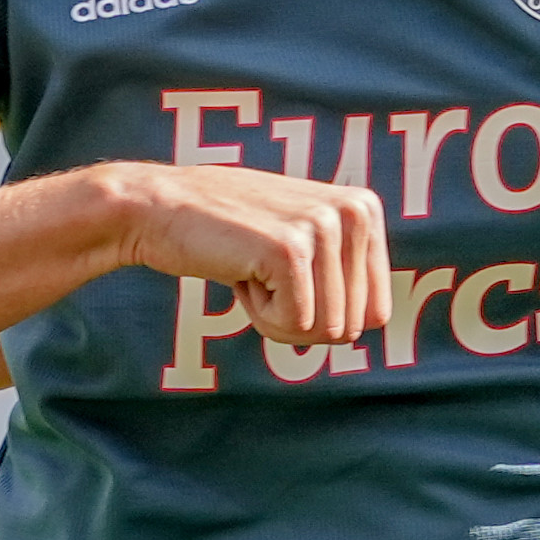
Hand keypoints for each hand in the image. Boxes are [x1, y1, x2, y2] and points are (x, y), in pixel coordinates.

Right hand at [108, 162, 390, 345]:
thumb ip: (344, 270)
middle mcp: (355, 212)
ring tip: (251, 268)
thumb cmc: (230, 235)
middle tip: (263, 273)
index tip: (287, 276)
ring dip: (277, 317)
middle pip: (351, 327)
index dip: (324, 314)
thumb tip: (379, 320)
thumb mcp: (302, 241)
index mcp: (366, 210)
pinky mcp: (290, 250)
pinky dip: (259, 315)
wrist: (160, 209)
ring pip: (325, 331)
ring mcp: (323, 227)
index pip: (376, 313)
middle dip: (300, 318)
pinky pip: (292, 326)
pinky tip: (239, 271)